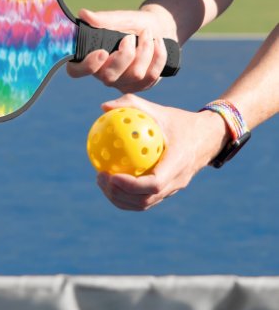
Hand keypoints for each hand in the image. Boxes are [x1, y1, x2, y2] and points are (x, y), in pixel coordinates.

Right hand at [67, 7, 176, 92]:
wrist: (158, 28)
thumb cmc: (133, 24)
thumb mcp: (119, 18)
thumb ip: (103, 19)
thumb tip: (83, 14)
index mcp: (90, 58)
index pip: (76, 71)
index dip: (87, 66)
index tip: (102, 52)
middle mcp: (103, 74)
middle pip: (109, 77)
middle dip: (125, 55)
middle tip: (130, 37)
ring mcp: (122, 83)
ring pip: (135, 75)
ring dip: (145, 49)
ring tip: (147, 34)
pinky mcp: (141, 86)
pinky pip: (151, 76)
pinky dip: (158, 55)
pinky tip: (158, 43)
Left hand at [95, 94, 229, 210]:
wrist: (208, 137)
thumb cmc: (180, 121)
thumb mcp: (159, 110)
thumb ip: (132, 105)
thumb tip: (104, 107)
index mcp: (178, 163)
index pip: (154, 184)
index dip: (131, 185)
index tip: (111, 175)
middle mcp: (177, 181)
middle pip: (145, 200)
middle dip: (119, 194)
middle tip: (100, 177)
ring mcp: (173, 189)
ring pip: (144, 204)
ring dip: (120, 198)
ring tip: (102, 181)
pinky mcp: (168, 191)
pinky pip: (145, 199)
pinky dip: (126, 196)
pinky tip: (111, 180)